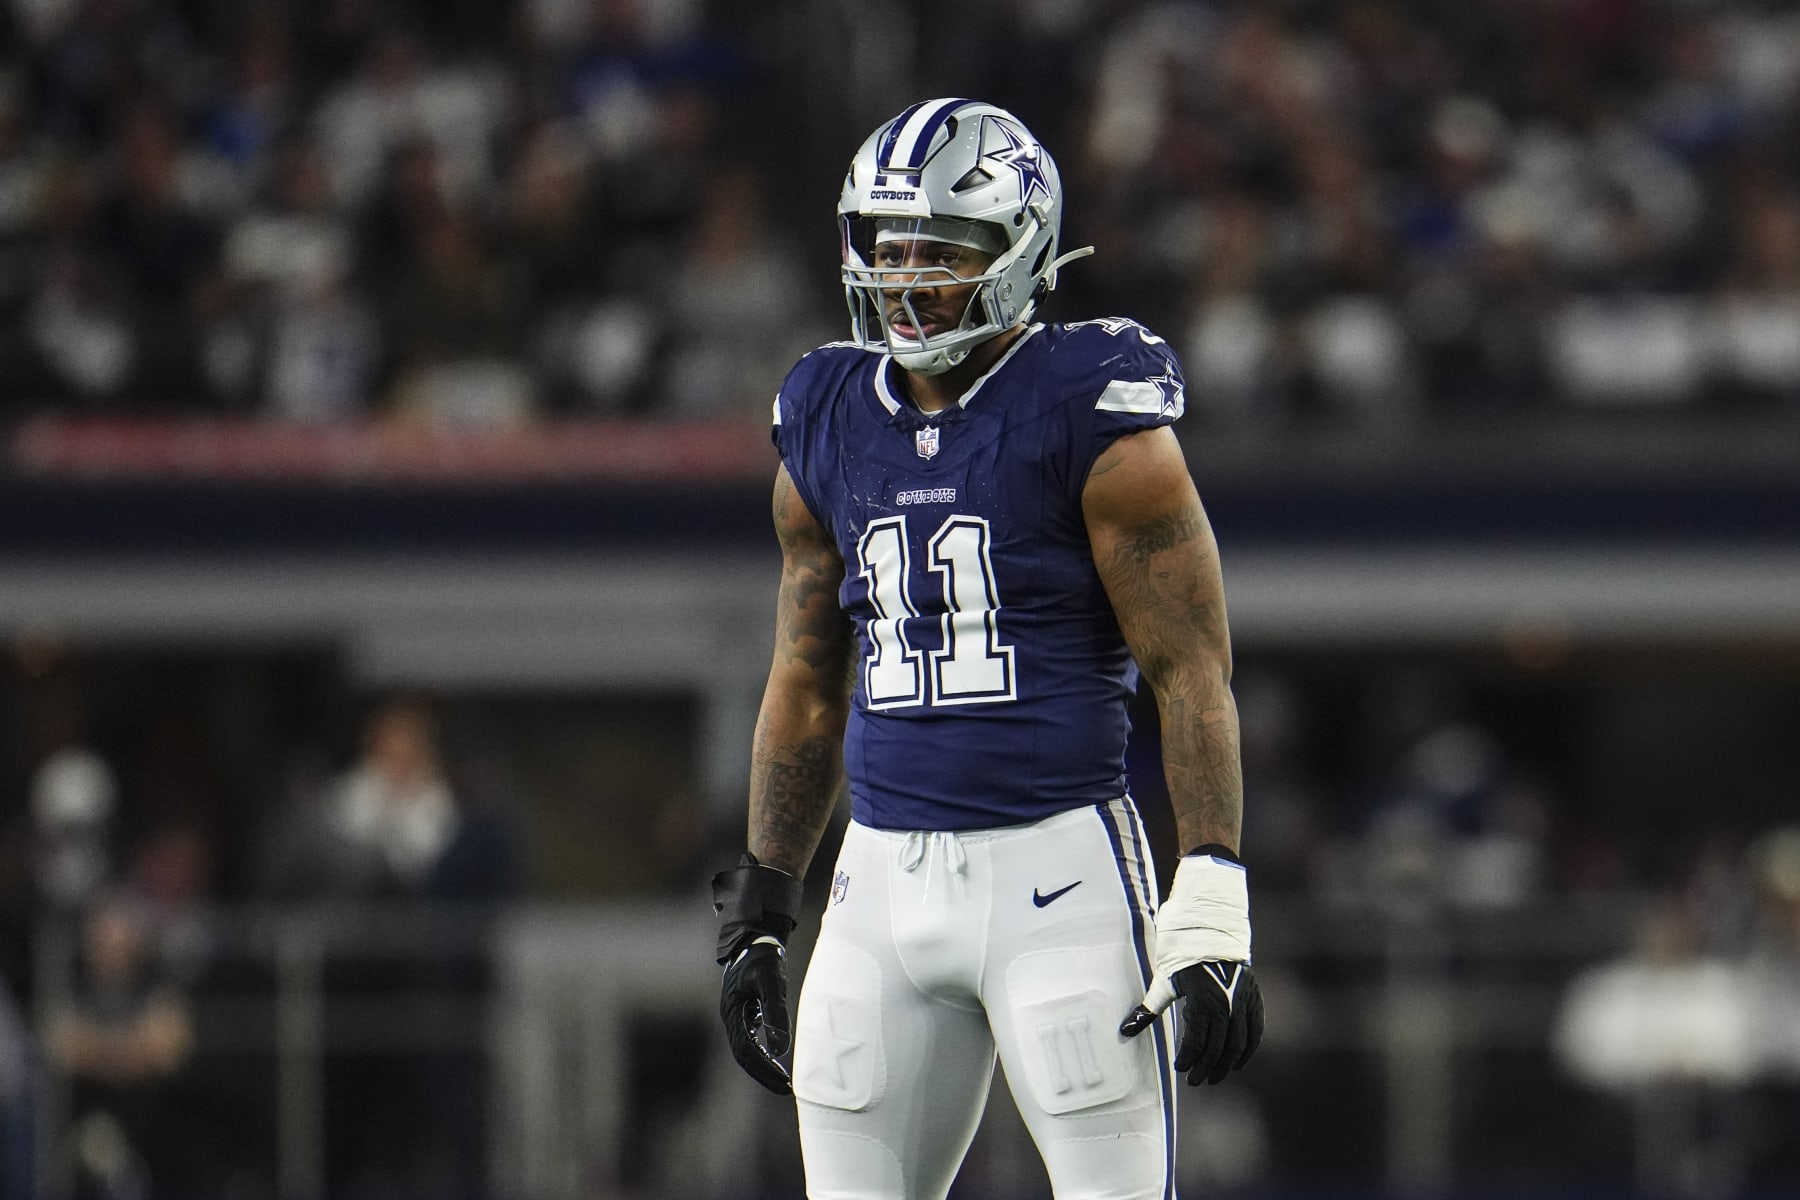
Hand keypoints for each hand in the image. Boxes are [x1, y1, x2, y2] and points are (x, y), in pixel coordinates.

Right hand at [720, 936, 793, 1093]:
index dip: (764, 1068)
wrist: (754, 938)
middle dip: (763, 1073)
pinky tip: (776, 1057)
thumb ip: (776, 1013)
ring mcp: (736, 1015)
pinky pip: (749, 1039)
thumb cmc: (762, 958)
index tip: (783, 1080)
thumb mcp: (771, 983)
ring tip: (783, 1079)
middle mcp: (731, 1017)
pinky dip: (762, 1052)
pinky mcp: (743, 1012)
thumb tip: (781, 1050)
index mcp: (733, 1012)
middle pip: (743, 1055)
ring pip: (745, 1049)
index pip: (745, 1050)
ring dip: (762, 1065)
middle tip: (785, 1087)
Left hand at [1118, 849, 1261, 1084]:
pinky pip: (1256, 1029)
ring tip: (1213, 1076)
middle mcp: (1227, 1002)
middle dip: (1206, 1067)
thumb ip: (1148, 1008)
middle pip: (1220, 1046)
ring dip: (1226, 1063)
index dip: (1189, 1058)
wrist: (1211, 923)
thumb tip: (1125, 1030)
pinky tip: (1238, 1062)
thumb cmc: (1182, 951)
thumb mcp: (1163, 980)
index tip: (1180, 1069)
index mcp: (1203, 999)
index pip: (1199, 1039)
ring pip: (1239, 1042)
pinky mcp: (1253, 996)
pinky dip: (1248, 1048)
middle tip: (1195, 1081)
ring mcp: (1243, 1000)